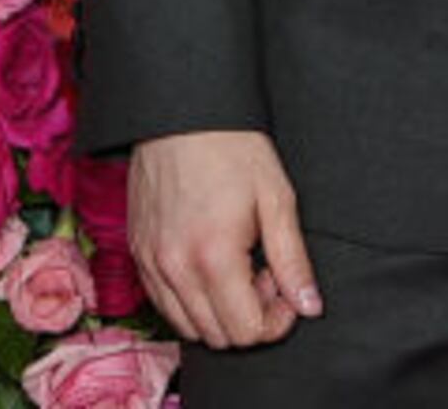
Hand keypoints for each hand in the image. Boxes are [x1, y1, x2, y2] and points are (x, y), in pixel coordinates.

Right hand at [124, 129, 321, 351]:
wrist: (179, 111)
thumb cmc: (231, 148)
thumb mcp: (276, 198)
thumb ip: (293, 261)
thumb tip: (309, 307)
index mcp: (213, 256)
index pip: (247, 332)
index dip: (276, 320)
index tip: (282, 285)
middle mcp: (175, 267)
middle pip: (218, 337)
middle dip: (249, 317)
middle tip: (262, 274)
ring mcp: (151, 261)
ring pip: (188, 327)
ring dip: (219, 313)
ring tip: (235, 269)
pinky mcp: (138, 251)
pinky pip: (163, 303)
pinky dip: (190, 301)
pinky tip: (207, 264)